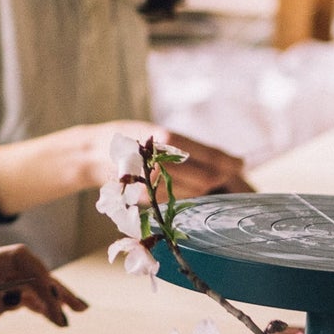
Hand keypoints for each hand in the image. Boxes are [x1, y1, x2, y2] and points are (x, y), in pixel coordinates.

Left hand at [0, 244, 87, 333]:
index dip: (38, 271)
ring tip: (76, 313)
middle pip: (30, 270)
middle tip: (74, 309)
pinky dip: (43, 306)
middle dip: (54, 286)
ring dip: (54, 297)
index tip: (51, 296)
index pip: (17, 257)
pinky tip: (56, 318)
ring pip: (32, 285)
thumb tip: (16, 297)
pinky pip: (26, 297)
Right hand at [92, 122, 250, 198]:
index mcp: (165, 140)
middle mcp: (161, 162)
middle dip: (219, 178)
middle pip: (205, 180)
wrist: (92, 154)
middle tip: (225, 171)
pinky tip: (180, 185)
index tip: (241, 163)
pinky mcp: (147, 198)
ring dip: (202, 187)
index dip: (228, 162)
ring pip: (193, 193)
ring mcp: (154, 183)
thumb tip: (228, 162)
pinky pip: (177, 200)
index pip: (208, 157)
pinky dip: (185, 195)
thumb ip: (186, 148)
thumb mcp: (155, 133)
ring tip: (201, 177)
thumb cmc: (128, 139)